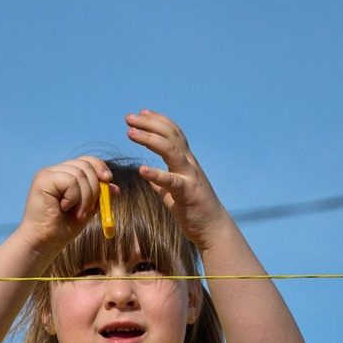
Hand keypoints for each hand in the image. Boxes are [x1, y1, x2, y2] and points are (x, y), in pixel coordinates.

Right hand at [19, 155, 110, 258]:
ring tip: (77, 213)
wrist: (44, 243)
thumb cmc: (62, 229)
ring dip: (85, 197)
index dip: (99, 167)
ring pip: (79, 174)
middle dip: (94, 188)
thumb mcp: (86, 211)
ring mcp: (48, 174)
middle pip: (85, 165)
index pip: (86, 160)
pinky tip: (63, 208)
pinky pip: (70, 181)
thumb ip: (99, 198)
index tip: (108, 180)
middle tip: (88, 209)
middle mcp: (55, 171)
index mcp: (64, 175)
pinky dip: (73, 197)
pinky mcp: (43, 179)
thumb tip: (115, 188)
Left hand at [125, 110, 231, 248]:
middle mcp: (189, 164)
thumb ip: (162, 182)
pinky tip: (142, 169)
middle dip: (148, 124)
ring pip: (171, 150)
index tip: (141, 112)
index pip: (173, 133)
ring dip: (149, 139)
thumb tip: (148, 174)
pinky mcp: (188, 193)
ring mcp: (190, 176)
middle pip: (170, 135)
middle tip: (129, 118)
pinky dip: (156, 174)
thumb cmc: (194, 210)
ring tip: (131, 133)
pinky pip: (171, 181)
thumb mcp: (174, 192)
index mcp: (186, 161)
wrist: (213, 229)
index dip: (157, 120)